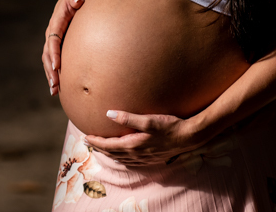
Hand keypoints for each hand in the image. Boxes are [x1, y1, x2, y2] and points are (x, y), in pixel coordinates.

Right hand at [42, 0, 88, 95]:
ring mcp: (55, 40)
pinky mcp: (59, 46)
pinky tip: (57, 88)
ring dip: (51, 75)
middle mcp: (52, 32)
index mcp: (56, 21)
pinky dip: (54, 73)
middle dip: (50, 70)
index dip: (54, 53)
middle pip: (47, 53)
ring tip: (54, 90)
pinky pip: (54, 60)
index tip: (57, 66)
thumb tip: (77, 2)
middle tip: (55, 84)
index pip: (53, 39)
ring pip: (48, 60)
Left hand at [83, 111, 207, 165]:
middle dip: (99, 148)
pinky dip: (121, 158)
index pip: (109, 145)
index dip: (96, 141)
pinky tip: (121, 156)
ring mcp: (144, 158)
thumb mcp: (148, 120)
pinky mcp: (151, 158)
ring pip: (121, 158)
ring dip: (109, 153)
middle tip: (88, 143)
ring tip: (100, 149)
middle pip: (112, 153)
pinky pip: (131, 161)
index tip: (86, 136)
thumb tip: (108, 114)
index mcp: (133, 145)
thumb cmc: (169, 126)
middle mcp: (137, 154)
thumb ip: (128, 118)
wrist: (189, 137)